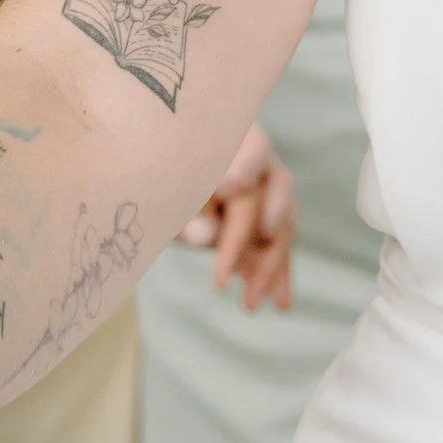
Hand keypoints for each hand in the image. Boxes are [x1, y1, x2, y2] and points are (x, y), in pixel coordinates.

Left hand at [176, 123, 296, 311]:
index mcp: (234, 137)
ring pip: (282, 227)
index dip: (247, 164)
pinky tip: (279, 304)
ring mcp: (269, 194)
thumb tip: (206, 234)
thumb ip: (183, 207)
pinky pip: (279, 248)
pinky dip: (278, 277)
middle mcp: (260, 161)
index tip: (230, 188)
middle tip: (219, 281)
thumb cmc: (160, 174)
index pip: (253, 145)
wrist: (160, 178)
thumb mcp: (163, 189)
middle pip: (270, 195)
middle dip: (246, 240)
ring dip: (269, 268)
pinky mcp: (269, 223)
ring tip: (250, 304)